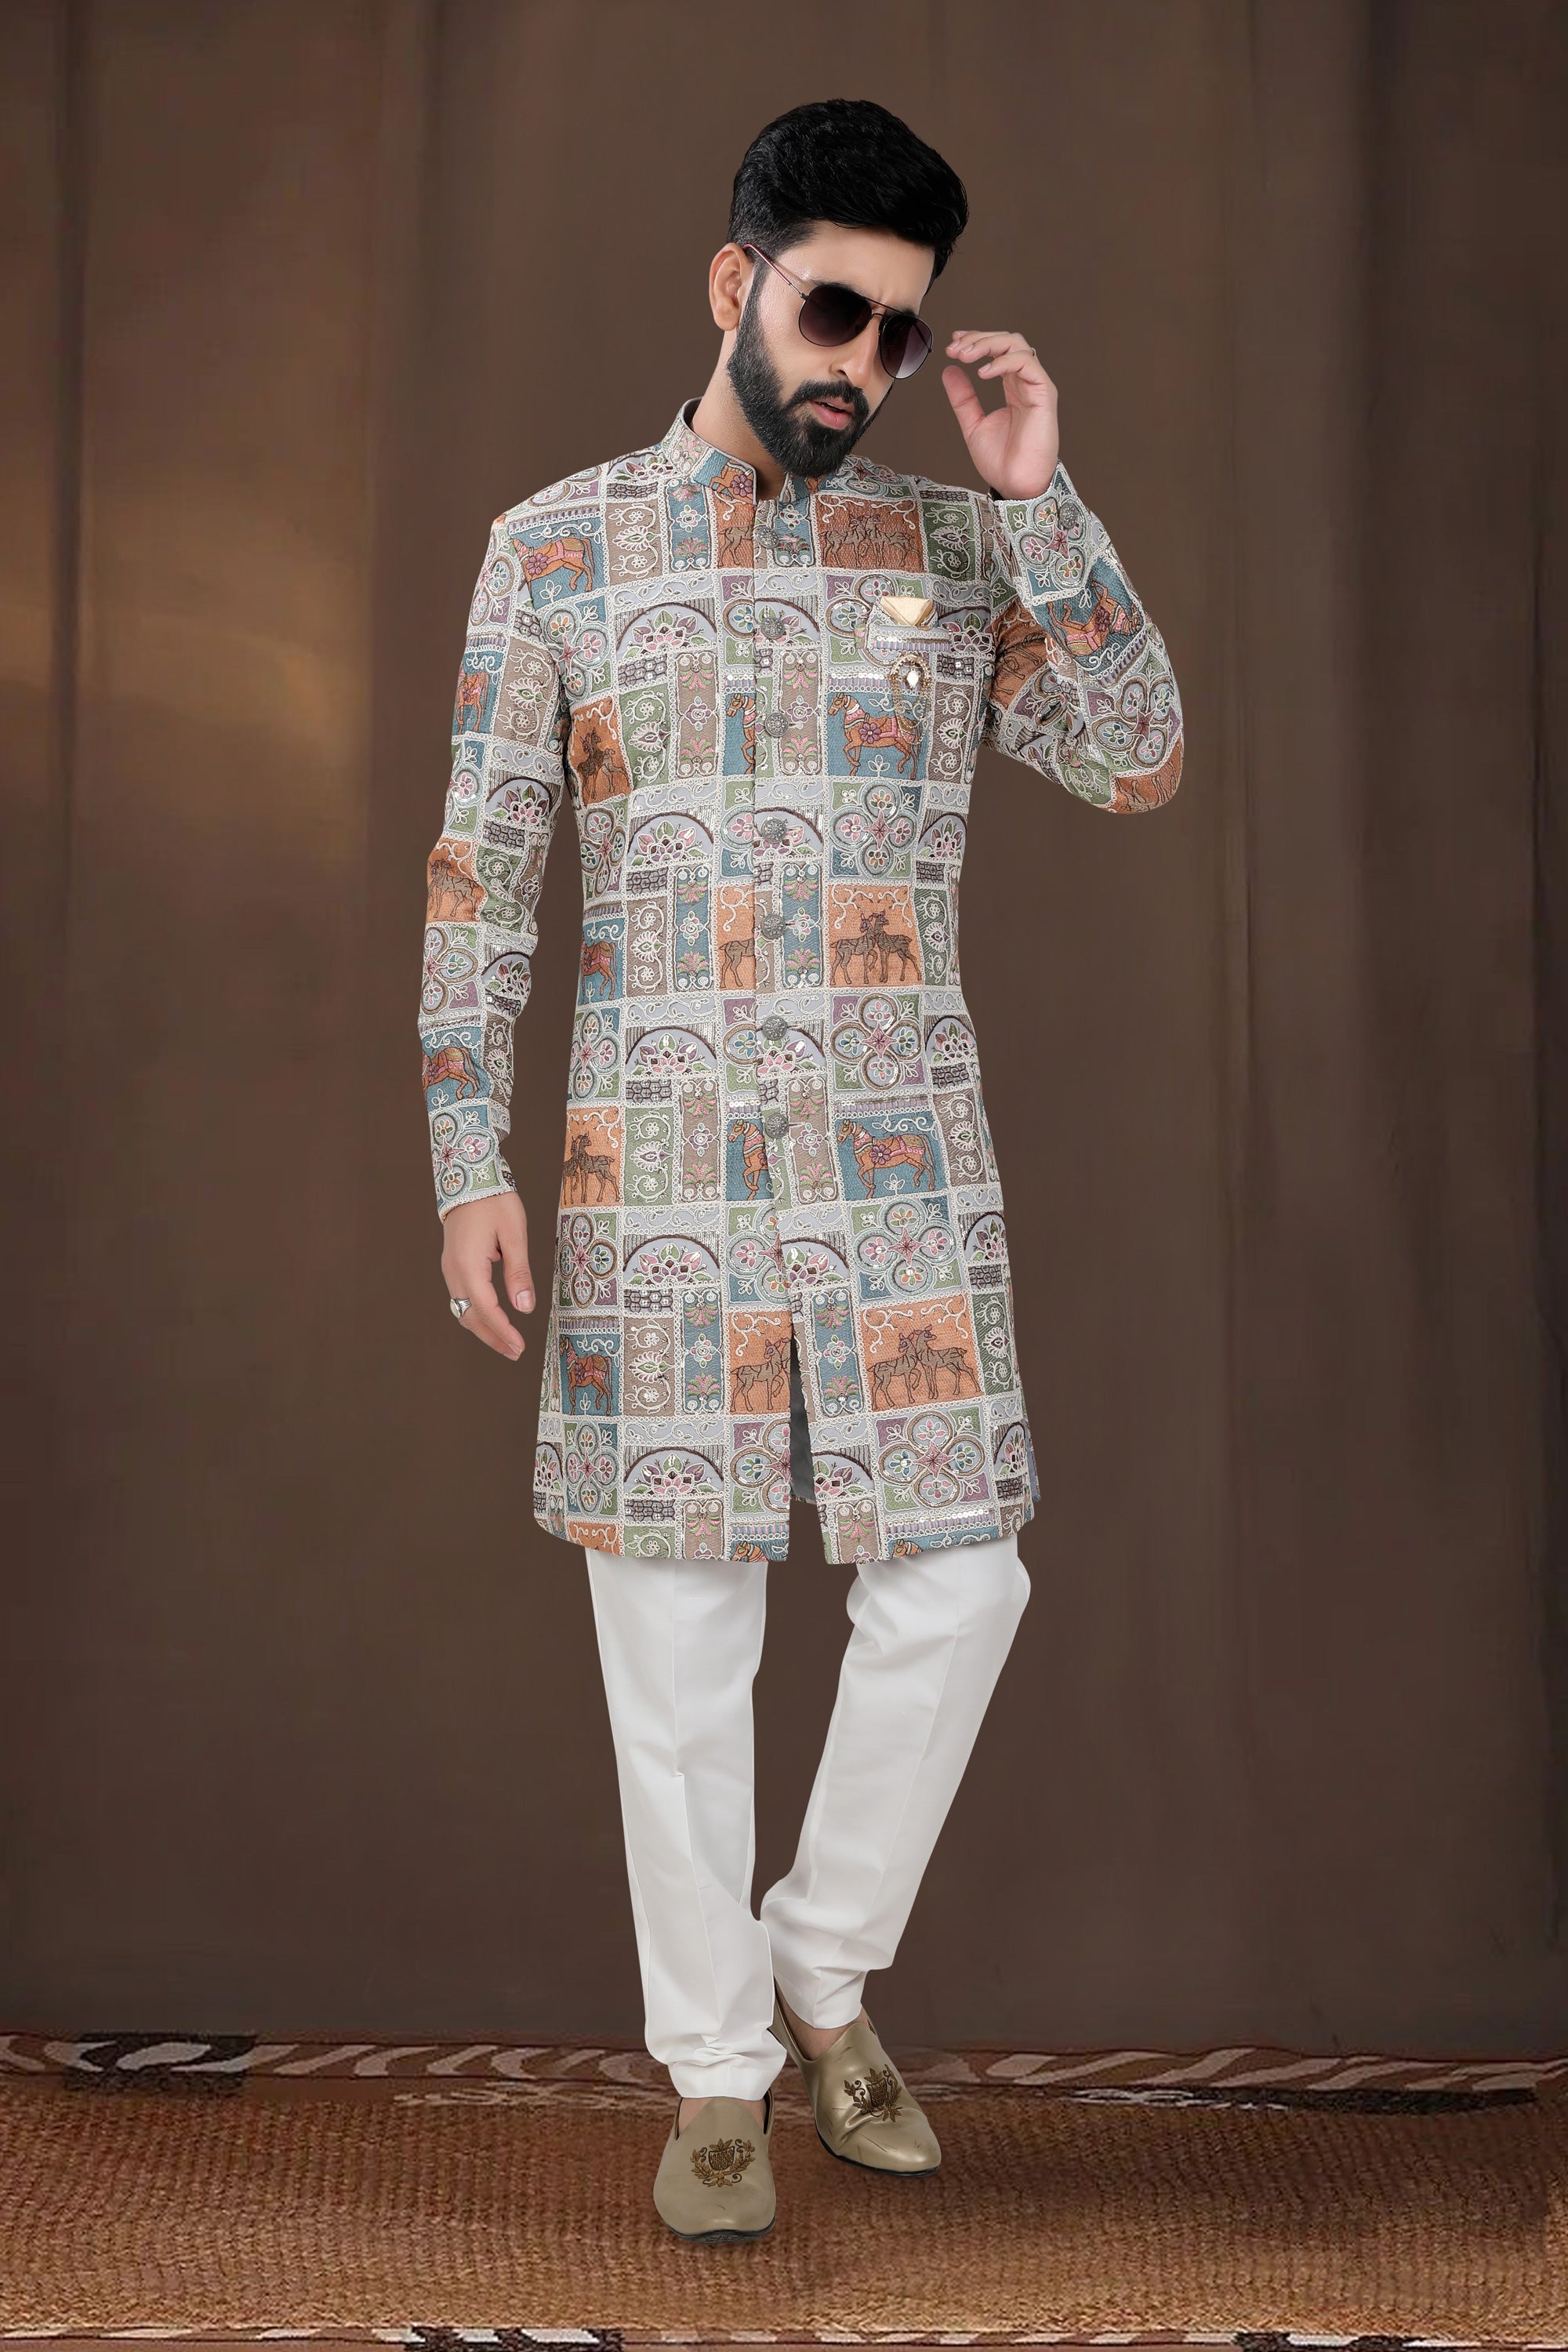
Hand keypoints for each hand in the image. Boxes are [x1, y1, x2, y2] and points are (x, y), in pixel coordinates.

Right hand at [440, 1191, 534, 1359]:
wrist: (469, 1177)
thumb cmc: (495, 1201)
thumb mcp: (514, 1233)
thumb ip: (519, 1272)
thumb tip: (525, 1307)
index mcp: (468, 1264)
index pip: (486, 1309)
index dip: (503, 1331)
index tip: (520, 1347)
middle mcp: (453, 1271)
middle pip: (470, 1316)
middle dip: (493, 1337)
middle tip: (516, 1352)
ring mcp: (449, 1268)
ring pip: (463, 1309)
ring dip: (483, 1328)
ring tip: (507, 1342)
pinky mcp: (452, 1264)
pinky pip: (462, 1298)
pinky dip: (476, 1314)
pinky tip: (492, 1320)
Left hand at [941, 330, 1059, 500]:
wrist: (1016, 484)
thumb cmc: (1001, 461)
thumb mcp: (972, 424)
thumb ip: (963, 398)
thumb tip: (949, 370)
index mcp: (1012, 388)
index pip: (997, 351)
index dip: (976, 340)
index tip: (953, 344)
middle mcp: (1025, 383)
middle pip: (1007, 341)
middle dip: (978, 339)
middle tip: (955, 349)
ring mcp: (1036, 386)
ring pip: (1017, 345)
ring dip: (988, 345)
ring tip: (965, 356)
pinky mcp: (1044, 393)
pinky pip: (1027, 363)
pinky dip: (1003, 362)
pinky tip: (983, 373)